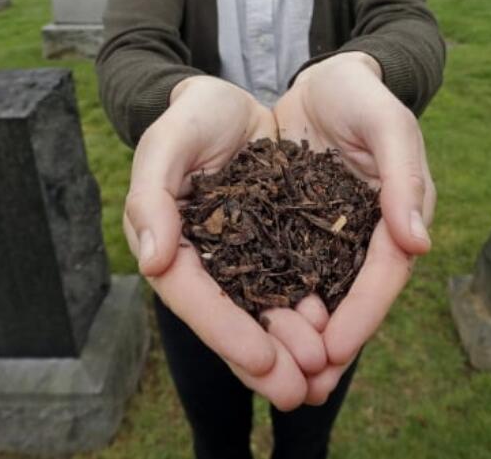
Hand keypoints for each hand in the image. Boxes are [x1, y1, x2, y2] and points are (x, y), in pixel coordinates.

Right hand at [124, 75, 313, 408]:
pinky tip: (338, 334)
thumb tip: (152, 261)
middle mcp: (205, 259)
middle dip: (264, 358)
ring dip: (292, 346)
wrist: (236, 98)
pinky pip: (293, 285)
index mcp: (169, 241)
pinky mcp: (277, 244)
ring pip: (265, 311)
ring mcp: (243, 256)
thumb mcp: (168, 138)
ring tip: (323, 375)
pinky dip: (314, 312)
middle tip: (297, 393)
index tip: (259, 359)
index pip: (191, 293)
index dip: (223, 330)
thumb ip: (151, 194)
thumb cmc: (194, 114)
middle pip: (231, 317)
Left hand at [272, 52, 435, 400]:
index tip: (334, 350)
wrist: (323, 76)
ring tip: (274, 373)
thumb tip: (418, 244)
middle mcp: (368, 233)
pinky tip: (252, 329)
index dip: (364, 315)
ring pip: (320, 293)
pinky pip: (288, 270)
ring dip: (301, 334)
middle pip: (353, 297)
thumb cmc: (360, 93)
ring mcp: (331, 234)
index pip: (386, 273)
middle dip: (331, 343)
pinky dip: (276, 301)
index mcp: (398, 214)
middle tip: (303, 386)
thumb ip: (403, 177)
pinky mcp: (297, 229)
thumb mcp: (387, 121)